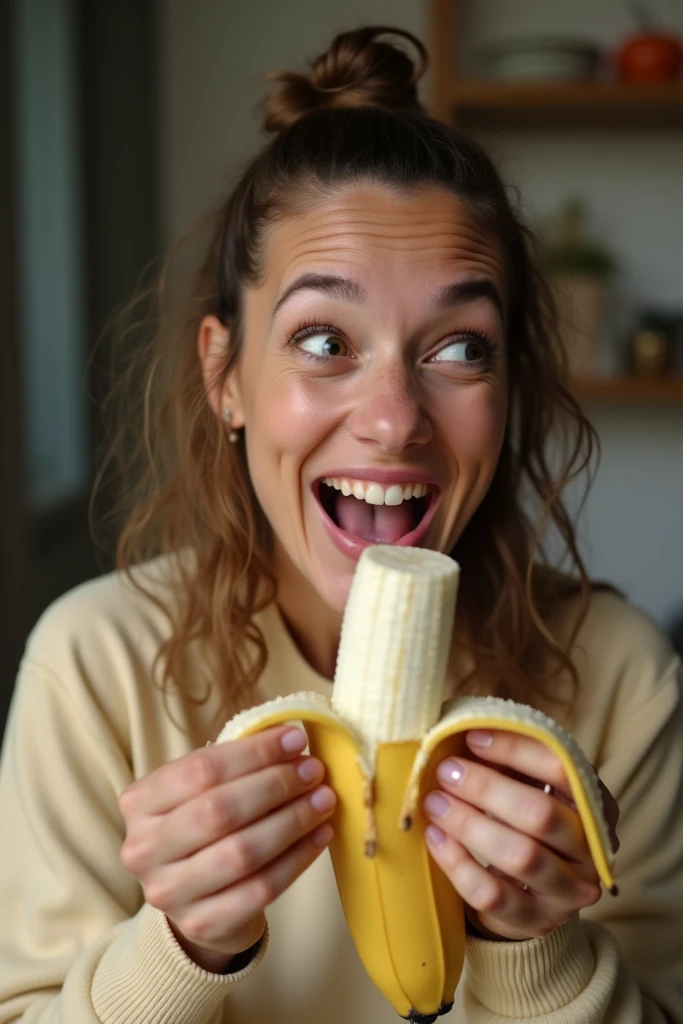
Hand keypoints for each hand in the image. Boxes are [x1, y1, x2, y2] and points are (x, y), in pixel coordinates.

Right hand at [119, 725, 335, 971]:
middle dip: (276, 785)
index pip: (201, 769)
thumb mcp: (203, 790)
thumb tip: (291, 741)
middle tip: (313, 771)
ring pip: (243, 852)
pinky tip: (319, 835)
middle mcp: (144, 849)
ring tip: (323, 800)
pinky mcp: (202, 923)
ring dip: (293, 821)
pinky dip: (298, 858)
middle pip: (220, 810)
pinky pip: (262, 889)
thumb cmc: (203, 827)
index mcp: (139, 802)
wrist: (195, 899)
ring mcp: (168, 892)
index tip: (295, 740)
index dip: (254, 752)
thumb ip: (237, 764)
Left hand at [422, 729, 618, 941]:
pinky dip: (458, 864)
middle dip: (486, 788)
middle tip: (445, 771)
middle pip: (541, 814)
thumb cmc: (522, 819)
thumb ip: (507, 760)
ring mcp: (569, 891)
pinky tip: (435, 837)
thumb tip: (457, 725)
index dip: (515, 749)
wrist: (528, 890)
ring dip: (469, 824)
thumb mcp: (526, 784)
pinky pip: (493, 895)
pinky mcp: (536, 921)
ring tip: (433, 801)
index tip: (471, 737)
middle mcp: (592, 851)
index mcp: (596, 804)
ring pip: (520, 856)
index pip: (562, 768)